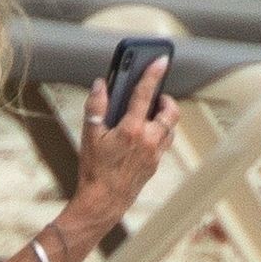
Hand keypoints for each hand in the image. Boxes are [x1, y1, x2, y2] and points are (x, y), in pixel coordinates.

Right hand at [71, 63, 178, 227]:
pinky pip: (165, 144)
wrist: (104, 202)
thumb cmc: (94, 170)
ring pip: (170, 129)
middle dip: (166, 100)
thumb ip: (95, 106)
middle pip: (170, 112)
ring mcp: (155, 154)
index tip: (162, 59)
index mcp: (131, 130)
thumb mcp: (89, 136)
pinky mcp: (155, 165)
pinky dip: (160, 134)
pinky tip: (147, 134)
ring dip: (164, 118)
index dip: (153, 74)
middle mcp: (148, 140)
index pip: (145, 94)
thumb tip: (101, 84)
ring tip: (151, 113)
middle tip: (156, 95)